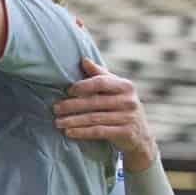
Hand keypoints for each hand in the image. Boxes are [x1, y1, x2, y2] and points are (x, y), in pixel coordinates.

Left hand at [54, 58, 158, 172]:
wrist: (140, 134)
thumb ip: (99, 75)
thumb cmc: (121, 106)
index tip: (67, 91)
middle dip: (71, 105)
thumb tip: (83, 59)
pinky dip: (82, 132)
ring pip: (94, 118)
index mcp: (125, 86)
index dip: (82, 86)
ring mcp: (129, 118)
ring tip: (57, 122)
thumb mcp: (114, 89)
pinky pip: (99, 131)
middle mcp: (129, 101)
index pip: (101, 82)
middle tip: (55, 108)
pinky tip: (68, 132)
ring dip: (73, 120)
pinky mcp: (126, 133)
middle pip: (94, 102)